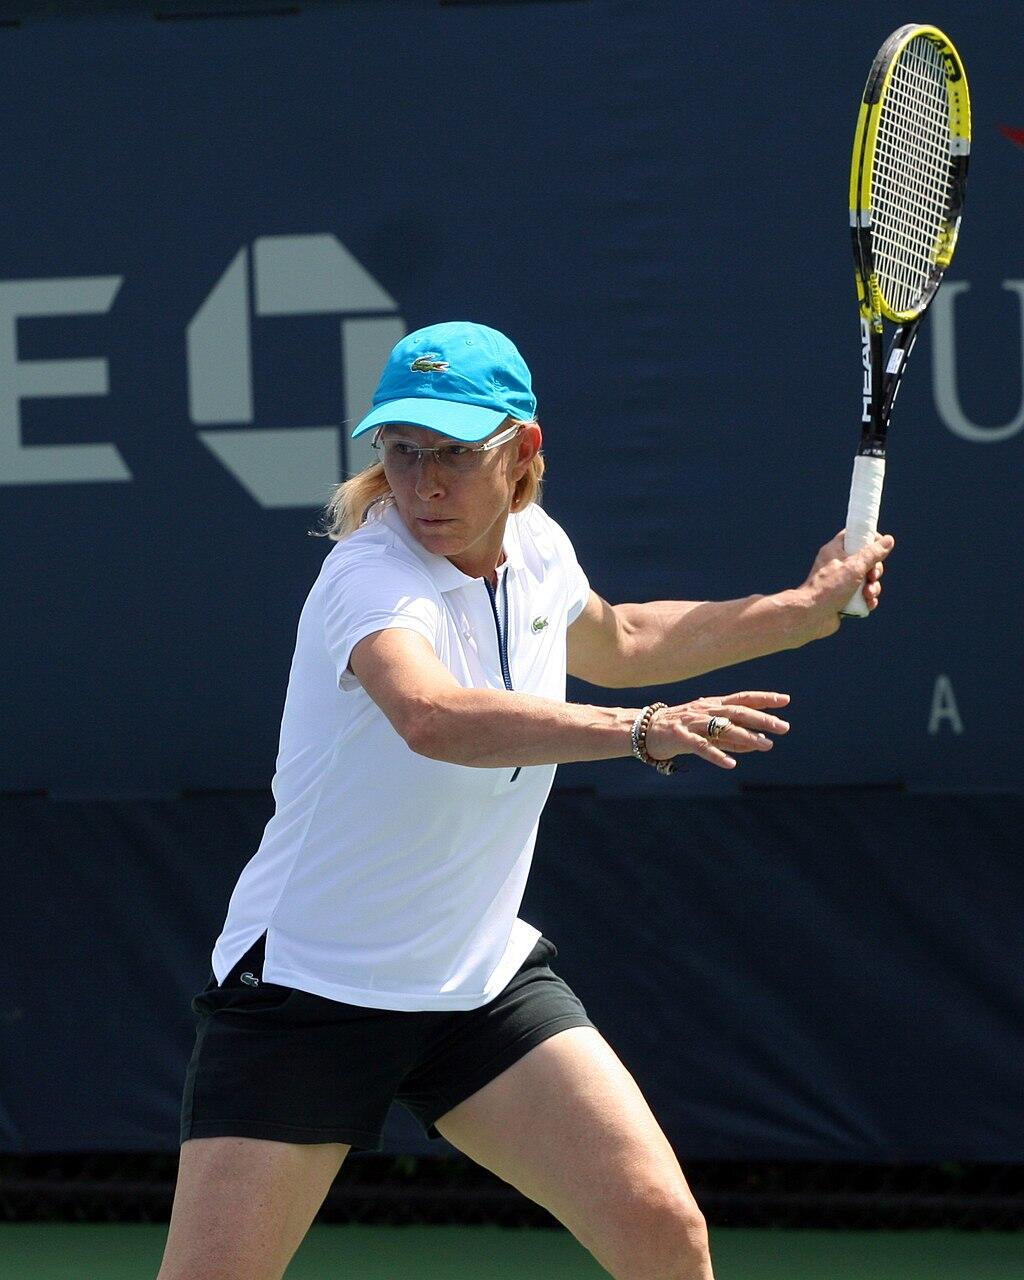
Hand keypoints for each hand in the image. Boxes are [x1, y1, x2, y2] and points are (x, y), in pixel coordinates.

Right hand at [644, 691, 790, 770]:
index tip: (785, 700)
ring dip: (746, 736)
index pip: (742, 698)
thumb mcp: (707, 731)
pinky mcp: (679, 737)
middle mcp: (704, 710)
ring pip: (723, 727)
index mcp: (712, 705)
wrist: (642, 730)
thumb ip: (732, 738)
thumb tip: (760, 743)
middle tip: (783, 727)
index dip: (763, 698)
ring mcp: (692, 722)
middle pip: (737, 711)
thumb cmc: (678, 730)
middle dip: (762, 719)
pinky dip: (717, 754)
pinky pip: (701, 746)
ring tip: (766, 745)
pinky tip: (731, 764)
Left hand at [797, 530, 894, 639]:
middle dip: (875, 570)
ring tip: (868, 594)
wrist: (812, 616)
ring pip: (867, 580)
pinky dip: (868, 599)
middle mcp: (838, 564)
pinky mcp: (844, 597)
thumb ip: (872, 553)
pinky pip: (863, 595)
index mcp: (835, 551)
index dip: (870, 538)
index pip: (855, 535)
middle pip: (866, 560)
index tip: (881, 546)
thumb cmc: (829, 588)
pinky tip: (868, 603)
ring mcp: (841, 582)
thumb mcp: (854, 567)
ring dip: (873, 587)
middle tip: (872, 576)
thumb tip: (888, 540)